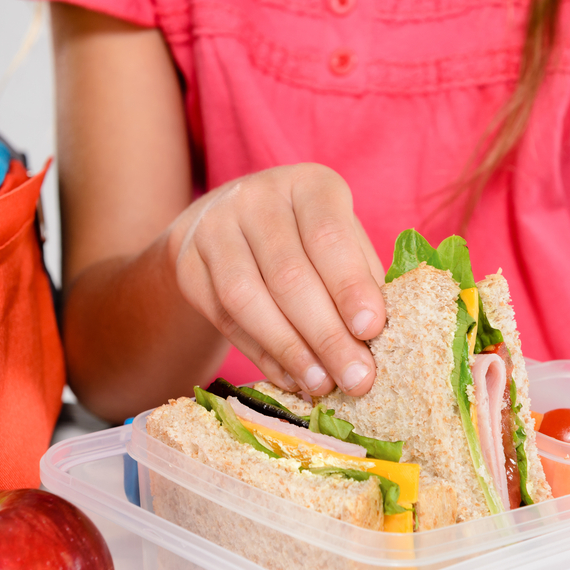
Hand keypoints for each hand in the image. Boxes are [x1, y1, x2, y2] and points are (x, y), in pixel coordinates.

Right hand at [167, 163, 385, 396]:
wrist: (226, 224)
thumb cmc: (305, 238)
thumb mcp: (341, 240)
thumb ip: (361, 278)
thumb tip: (381, 337)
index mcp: (308, 184)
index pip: (328, 236)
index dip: (350, 286)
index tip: (372, 331)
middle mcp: (256, 198)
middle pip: (289, 275)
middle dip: (327, 335)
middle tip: (357, 379)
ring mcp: (215, 228)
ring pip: (248, 299)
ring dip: (290, 350)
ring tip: (322, 385)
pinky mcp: (188, 264)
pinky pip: (224, 318)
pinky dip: (261, 354)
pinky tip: (291, 377)